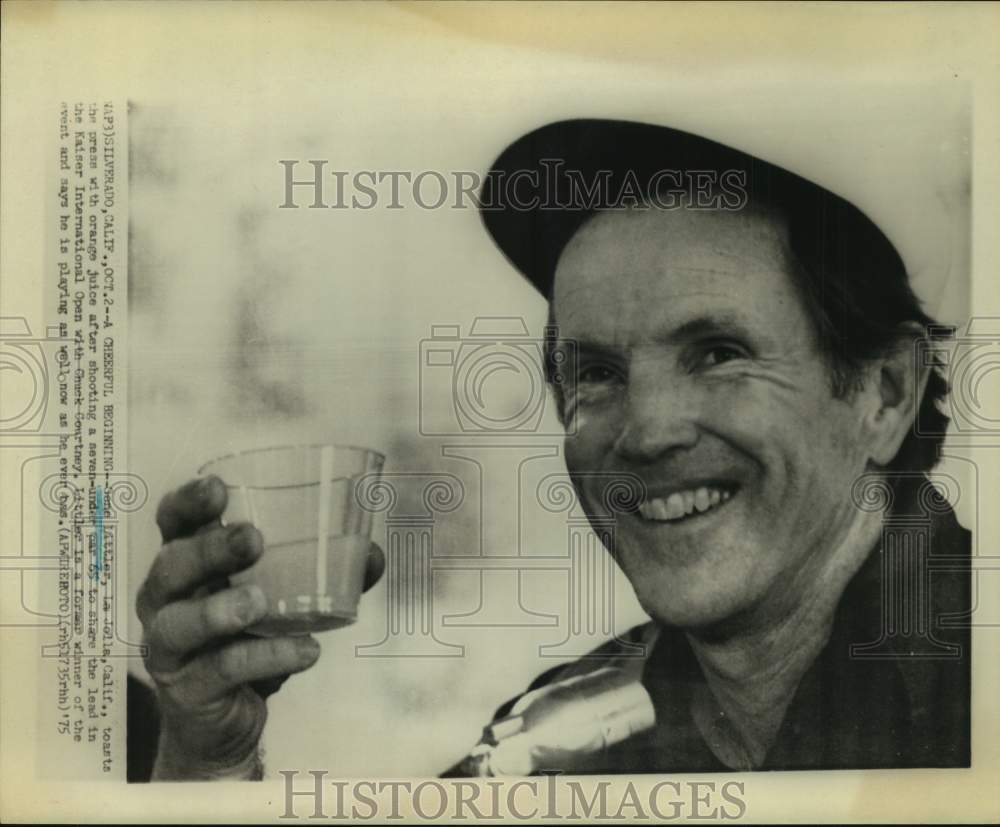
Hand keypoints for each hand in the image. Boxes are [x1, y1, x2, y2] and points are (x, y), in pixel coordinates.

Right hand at [137, 475, 383, 779]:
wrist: (225, 719)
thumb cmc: (249, 637)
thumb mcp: (284, 598)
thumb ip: (326, 572)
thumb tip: (372, 555)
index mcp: (185, 563)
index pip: (172, 523)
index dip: (187, 503)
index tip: (218, 487)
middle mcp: (165, 601)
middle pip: (170, 567)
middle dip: (208, 550)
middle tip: (253, 539)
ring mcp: (169, 648)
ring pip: (178, 624)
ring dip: (216, 611)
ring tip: (259, 603)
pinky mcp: (188, 691)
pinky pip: (222, 671)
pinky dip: (266, 659)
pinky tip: (305, 650)